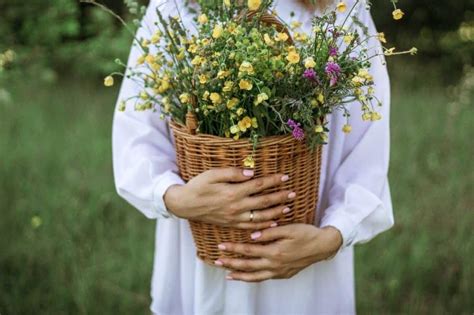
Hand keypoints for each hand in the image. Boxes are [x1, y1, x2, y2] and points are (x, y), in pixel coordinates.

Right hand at [163, 168, 295, 229]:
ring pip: (260, 217)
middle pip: (263, 202)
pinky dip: (263, 225)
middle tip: (293, 193)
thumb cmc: (198, 186)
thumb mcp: (213, 174)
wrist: (185, 204)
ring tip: (288, 208)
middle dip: (280, 197)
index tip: (285, 177)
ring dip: (276, 212)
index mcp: (233, 192)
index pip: (258, 186)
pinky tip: (273, 222)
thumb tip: (251, 172)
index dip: (273, 181)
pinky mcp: (232, 223)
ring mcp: (234, 217)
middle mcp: (236, 207)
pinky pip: (251, 227)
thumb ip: (232, 173)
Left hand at [214, 224, 342, 281]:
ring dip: (240, 275)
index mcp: (275, 252)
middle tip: (217, 261)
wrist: (323, 246)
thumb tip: (252, 236)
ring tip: (228, 275)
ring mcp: (279, 272)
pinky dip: (253, 278)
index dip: (233, 249)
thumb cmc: (306, 234)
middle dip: (231, 263)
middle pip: (248, 266)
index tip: (221, 246)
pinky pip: (265, 278)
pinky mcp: (284, 274)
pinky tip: (247, 276)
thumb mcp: (289, 228)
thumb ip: (269, 232)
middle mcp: (275, 265)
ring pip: (255, 277)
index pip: (248, 251)